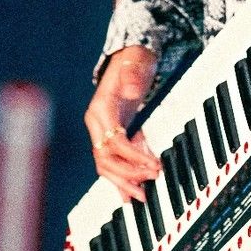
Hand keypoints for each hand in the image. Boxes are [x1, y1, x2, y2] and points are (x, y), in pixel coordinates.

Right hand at [83, 46, 160, 201]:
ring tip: (142, 195)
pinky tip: (128, 194)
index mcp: (100, 109)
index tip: (153, 164)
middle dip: (127, 174)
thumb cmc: (134, 59)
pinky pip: (111, 161)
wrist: (130, 56)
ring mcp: (101, 129)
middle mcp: (96, 122)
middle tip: (150, 182)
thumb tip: (132, 89)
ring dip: (123, 181)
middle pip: (105, 159)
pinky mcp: (111, 133)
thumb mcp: (137, 61)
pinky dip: (119, 177)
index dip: (133, 156)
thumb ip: (133, 73)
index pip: (113, 142)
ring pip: (105, 164)